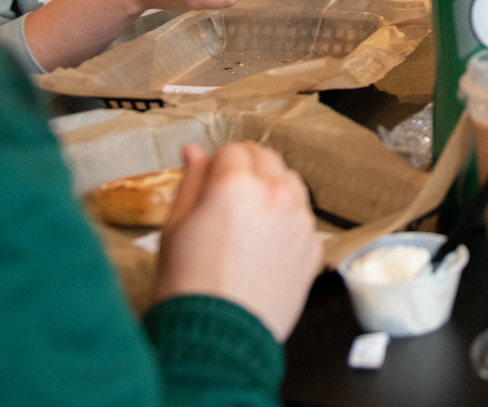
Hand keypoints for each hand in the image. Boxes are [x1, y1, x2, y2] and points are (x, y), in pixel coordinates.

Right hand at [155, 143, 322, 340]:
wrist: (218, 338)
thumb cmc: (189, 287)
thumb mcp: (174, 227)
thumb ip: (190, 182)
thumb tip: (194, 152)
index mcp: (235, 184)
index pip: (232, 150)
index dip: (217, 164)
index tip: (211, 180)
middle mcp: (275, 195)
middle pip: (266, 158)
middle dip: (247, 169)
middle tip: (228, 197)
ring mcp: (300, 221)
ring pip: (290, 183)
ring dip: (272, 190)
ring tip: (248, 221)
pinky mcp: (313, 247)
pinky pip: (303, 218)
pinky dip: (287, 221)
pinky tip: (264, 245)